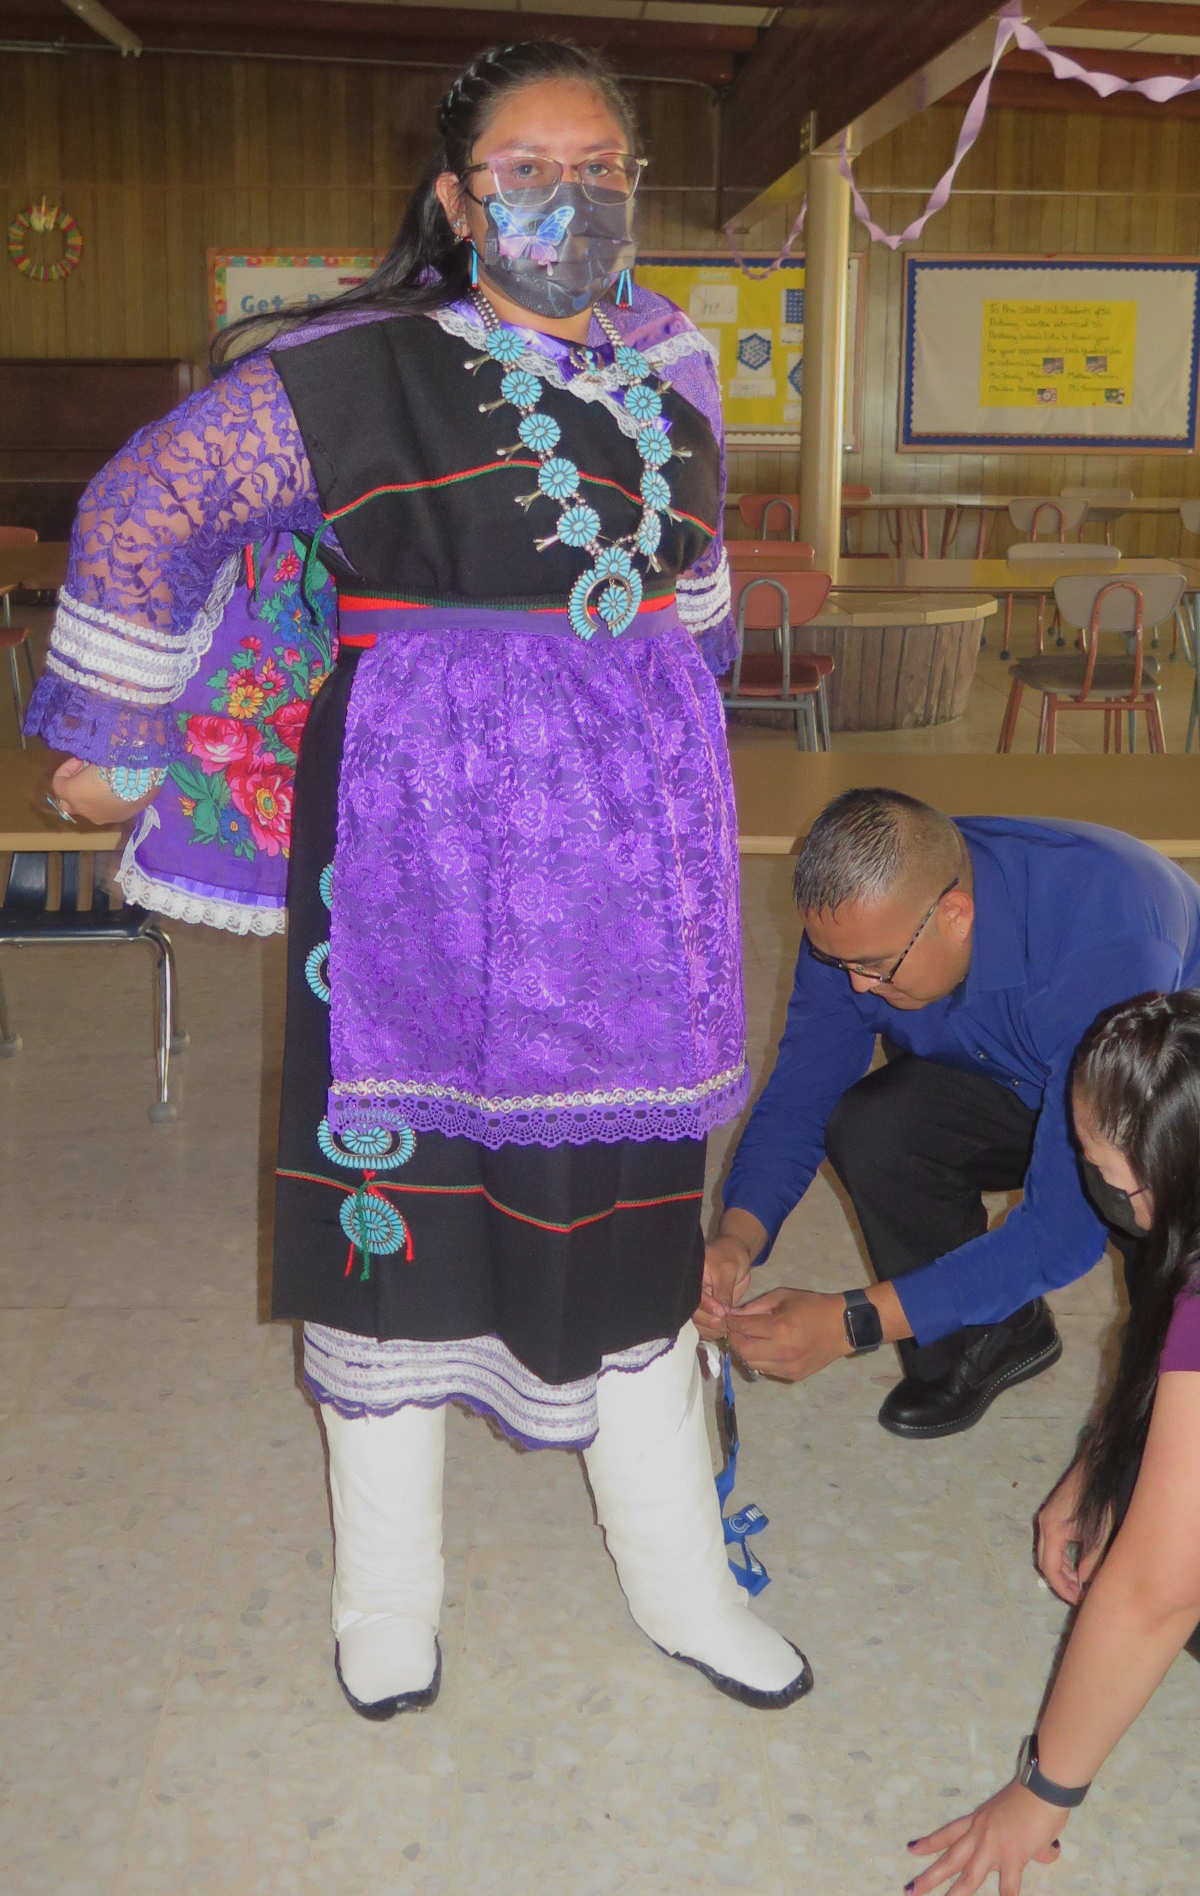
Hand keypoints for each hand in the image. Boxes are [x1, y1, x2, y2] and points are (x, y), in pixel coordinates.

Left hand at [49, 757, 155, 826]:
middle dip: (74, 789)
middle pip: (69, 803)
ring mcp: (104, 817)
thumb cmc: (116, 760)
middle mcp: (85, 810)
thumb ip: (85, 757)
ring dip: (91, 796)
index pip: (58, 784)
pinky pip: (107, 810)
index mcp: (74, 793)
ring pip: (89, 808)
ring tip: (105, 779)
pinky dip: (108, 800)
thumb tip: (86, 755)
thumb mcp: (96, 753)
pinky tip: (119, 787)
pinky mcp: (120, 818)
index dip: (66, 769)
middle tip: (85, 774)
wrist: (147, 773)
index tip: (79, 758)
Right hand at [694, 1235, 751, 1342]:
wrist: (735, 1256)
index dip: (707, 1306)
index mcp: (690, 1277)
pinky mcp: (704, 1310)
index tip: (722, 1312)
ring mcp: (697, 1301)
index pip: (695, 1296)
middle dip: (709, 1320)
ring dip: (711, 1329)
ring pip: (697, 1321)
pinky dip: (712, 1331)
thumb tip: (722, 1313)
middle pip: (692, 1312)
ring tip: (726, 1328)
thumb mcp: (727, 1270)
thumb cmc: (730, 1256)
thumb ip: (724, 1292)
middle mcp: (690, 1291)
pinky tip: (722, 1331)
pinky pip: (703, 1324)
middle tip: (725, 1323)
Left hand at [724, 1286, 848, 1381]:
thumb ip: (756, 1306)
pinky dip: (761, 1360)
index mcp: (780, 1327)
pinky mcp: (793, 1375)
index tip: (726, 1318)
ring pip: (752, 1363)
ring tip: (750, 1339)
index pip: (743, 1328)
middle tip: (736, 1330)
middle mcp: (782, 1350)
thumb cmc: (812, 1306)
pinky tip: (767, 1348)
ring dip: (746, 1351)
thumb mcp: (782, 1296)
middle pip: (743, 1350)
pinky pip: (766, 1370)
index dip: (730, 1323)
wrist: (841, 1326)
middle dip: (735, 1339)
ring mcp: (788, 1366)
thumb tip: (733, 1315)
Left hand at [907, 1780, 1065, 1895]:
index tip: (912, 1849)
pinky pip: (1007, 1887)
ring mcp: (994, 1846)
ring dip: (955, 1895)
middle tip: (910, 1889)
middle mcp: (980, 1833)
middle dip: (929, 1877)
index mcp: (978, 1820)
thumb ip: (1025, 1840)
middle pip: (950, 1859)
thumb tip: (1047, 1852)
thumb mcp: (1017, 1814)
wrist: (1043, 1786)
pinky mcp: (1013, 1856)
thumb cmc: (1035, 1796)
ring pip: (969, 1877)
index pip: (948, 1833)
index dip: (930, 1843)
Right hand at [1036, 1461, 1105, 1605]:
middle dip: (1060, 1581)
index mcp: (1052, 1531)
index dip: (1062, 1588)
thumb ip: (1090, 1561)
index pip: (1050, 1569)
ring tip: (1080, 1582)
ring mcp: (1046, 1517)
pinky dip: (1062, 1555)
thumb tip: (1085, 1582)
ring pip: (1047, 1551)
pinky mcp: (1053, 1513)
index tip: (1077, 1601)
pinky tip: (1076, 1563)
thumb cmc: (1099, 1502)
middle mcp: (1044, 1524)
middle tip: (1078, 1596)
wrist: (1096, 1470)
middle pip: (1044, 1561)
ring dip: (1061, 1568)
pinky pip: (1051, 1541)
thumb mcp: (1099, 1536)